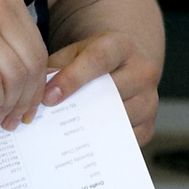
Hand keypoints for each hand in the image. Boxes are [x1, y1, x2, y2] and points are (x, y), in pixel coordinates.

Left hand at [43, 28, 162, 143]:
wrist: (120, 70)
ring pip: (120, 117)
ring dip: (92, 127)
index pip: (98, 60)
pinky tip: (83, 142)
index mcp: (121, 45)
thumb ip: (55, 69)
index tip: (49, 98)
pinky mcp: (149, 126)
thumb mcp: (71, 55)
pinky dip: (104, 142)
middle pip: (112, 92)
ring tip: (65, 133)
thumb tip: (39, 95)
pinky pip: (125, 139)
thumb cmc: (88, 62)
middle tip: (53, 120)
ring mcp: (150, 100)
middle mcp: (143, 70)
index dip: (72, 79)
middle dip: (80, 106)